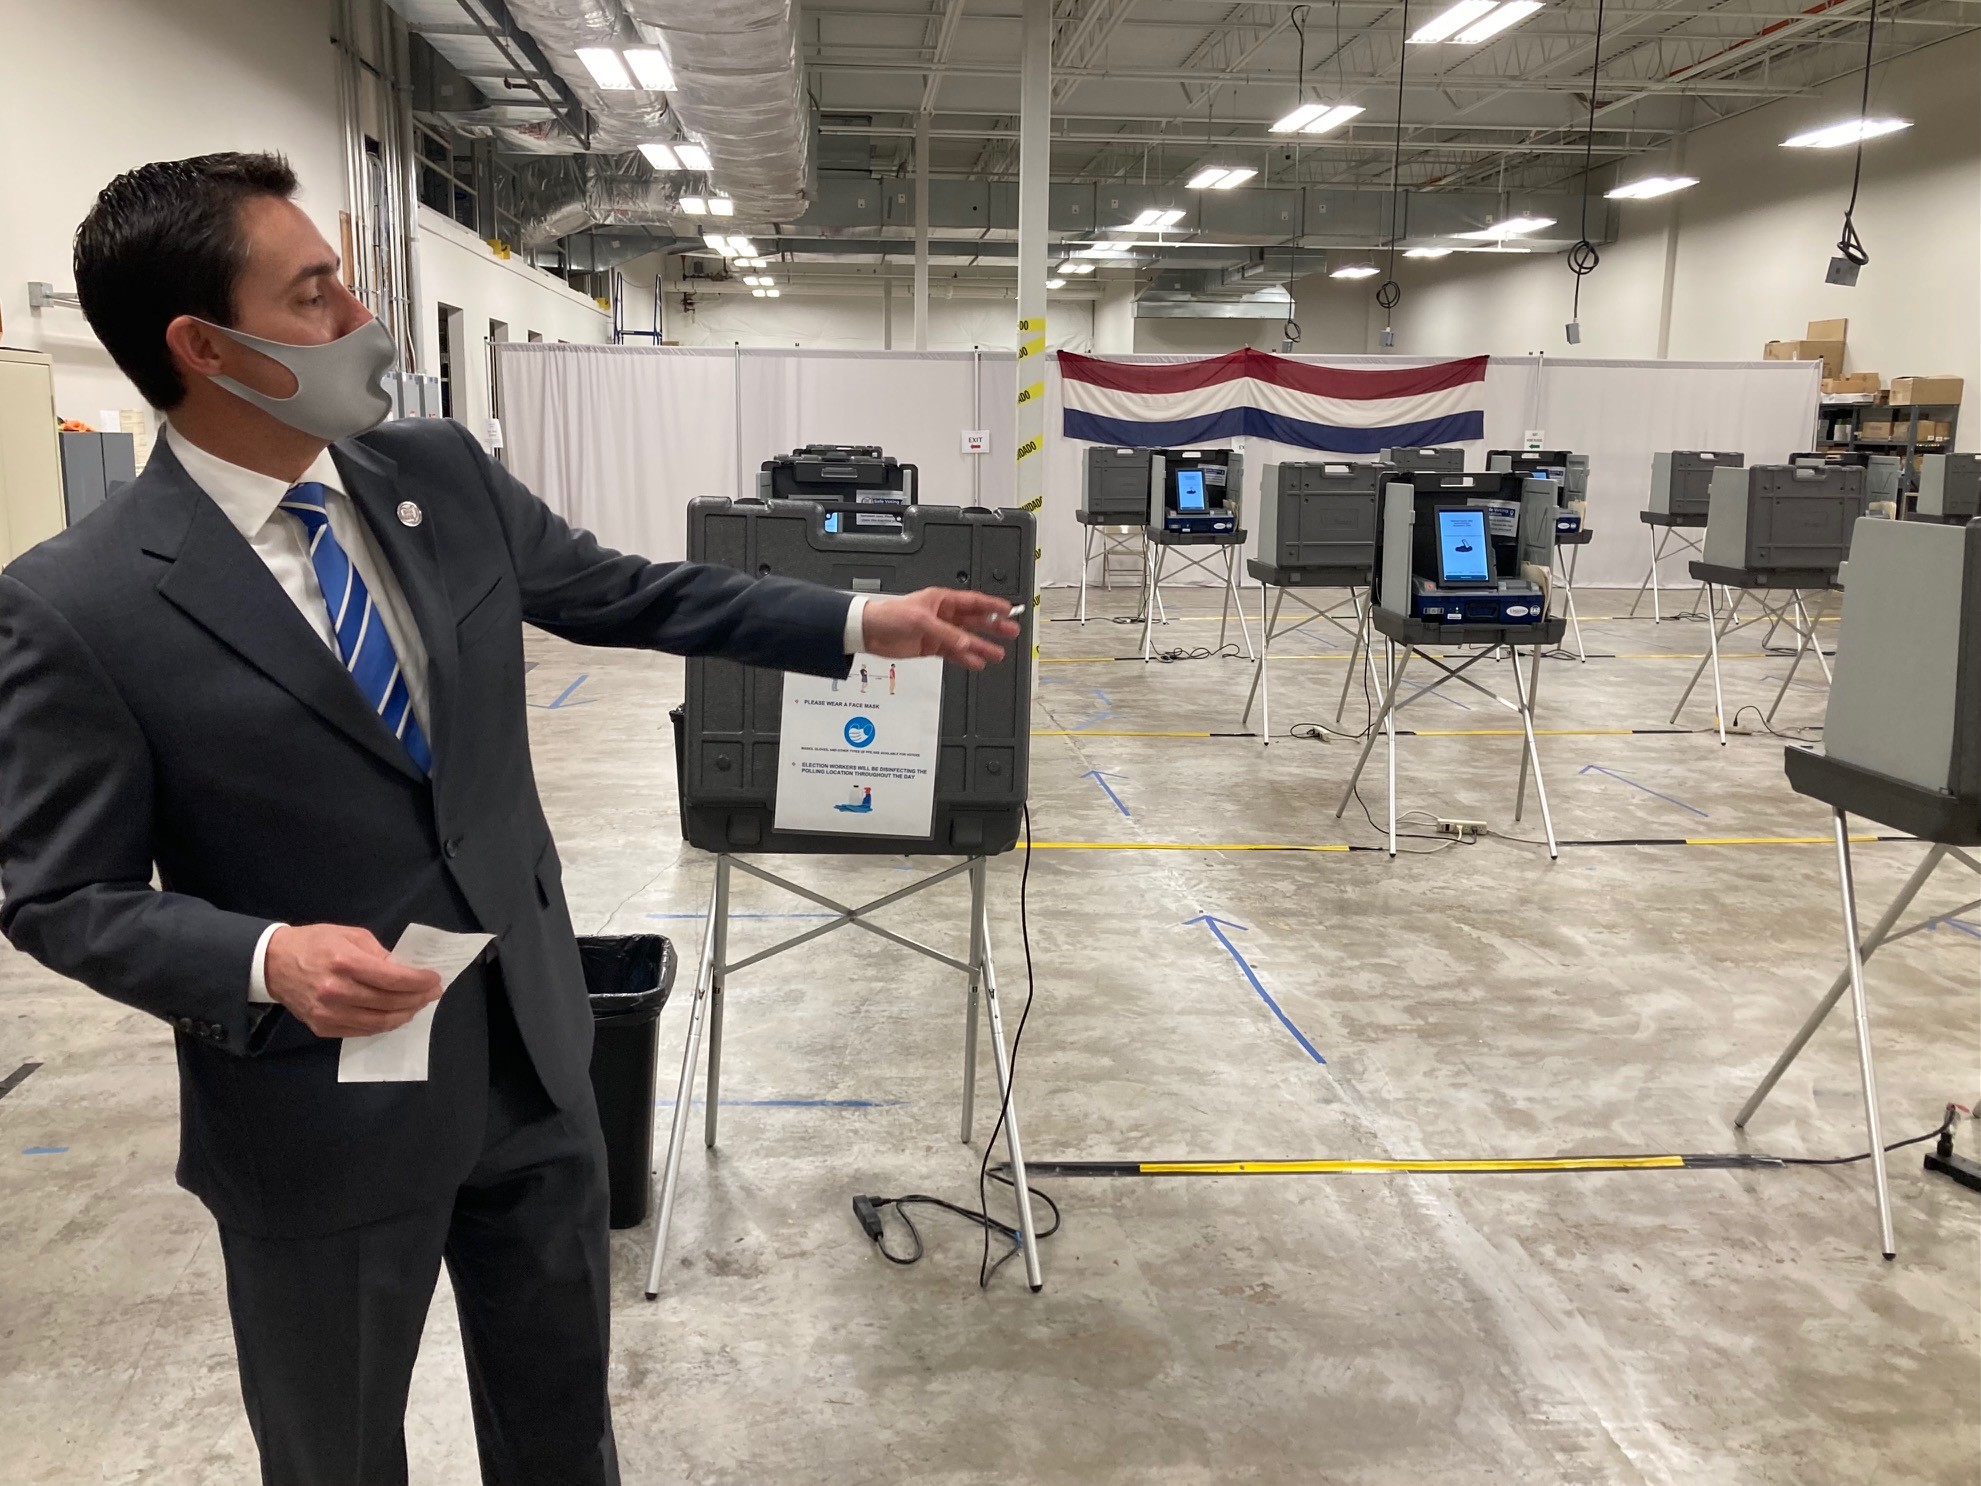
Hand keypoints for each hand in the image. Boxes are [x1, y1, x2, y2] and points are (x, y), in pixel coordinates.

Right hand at [264, 924, 443, 1038]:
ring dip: (405, 1015)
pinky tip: (395, 1015)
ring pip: (379, 1022)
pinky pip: (362, 1031)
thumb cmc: (315, 943)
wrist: (273, 964)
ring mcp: (328, 1013)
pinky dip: (383, 1025)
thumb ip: (379, 953)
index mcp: (345, 962)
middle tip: (432, 993)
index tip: (434, 979)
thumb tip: (405, 970)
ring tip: (418, 1005)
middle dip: (417, 998)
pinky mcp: (322, 1028)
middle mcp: (337, 991)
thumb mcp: (350, 935)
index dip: (419, 981)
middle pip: (389, 1002)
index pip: (393, 978)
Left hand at [860, 589, 1021, 670]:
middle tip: (1011, 631)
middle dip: (993, 627)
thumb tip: (965, 642)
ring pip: (965, 639)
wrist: (869, 631)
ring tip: (998, 653)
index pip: (973, 602)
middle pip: (974, 621)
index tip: (1008, 610)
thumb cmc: (889, 615)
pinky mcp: (930, 646)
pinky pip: (953, 652)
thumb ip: (945, 632)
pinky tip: (976, 663)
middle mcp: (942, 615)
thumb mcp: (920, 620)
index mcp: (941, 600)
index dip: (991, 606)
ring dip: (981, 646)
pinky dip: (965, 658)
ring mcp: (937, 632)